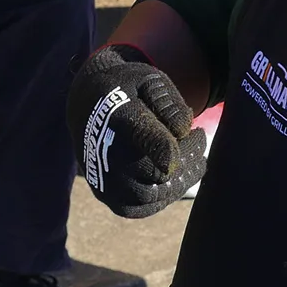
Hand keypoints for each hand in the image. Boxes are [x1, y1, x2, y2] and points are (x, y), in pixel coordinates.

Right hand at [67, 44, 207, 217]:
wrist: (87, 105)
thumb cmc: (126, 90)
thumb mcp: (147, 79)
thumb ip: (167, 99)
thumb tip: (184, 129)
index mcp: (117, 116)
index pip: (143, 136)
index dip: (165, 146)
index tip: (193, 134)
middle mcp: (105, 152)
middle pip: (156, 171)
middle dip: (187, 157)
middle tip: (200, 137)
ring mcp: (103, 178)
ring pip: (152, 194)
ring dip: (181, 180)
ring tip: (196, 158)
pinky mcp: (105, 194)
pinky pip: (139, 208)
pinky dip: (163, 197)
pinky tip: (177, 176)